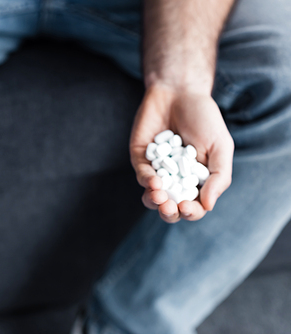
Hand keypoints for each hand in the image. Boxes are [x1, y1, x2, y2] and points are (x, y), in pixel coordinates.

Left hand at [129, 83, 233, 222]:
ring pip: (151, 197)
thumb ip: (219, 177)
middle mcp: (175, 180)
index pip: (193, 206)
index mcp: (197, 182)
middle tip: (171, 207)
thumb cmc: (204, 119)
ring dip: (154, 201)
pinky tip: (154, 180)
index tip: (188, 207)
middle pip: (169, 208)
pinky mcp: (141, 159)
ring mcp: (156, 170)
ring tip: (160, 195)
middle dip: (169, 212)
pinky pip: (141, 175)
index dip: (191, 212)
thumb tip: (208, 206)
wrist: (180, 92)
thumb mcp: (220, 147)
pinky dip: (147, 180)